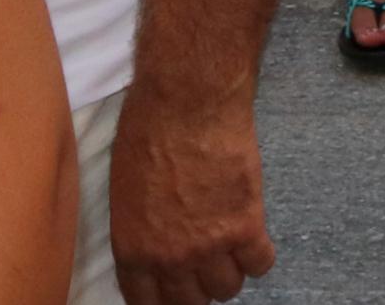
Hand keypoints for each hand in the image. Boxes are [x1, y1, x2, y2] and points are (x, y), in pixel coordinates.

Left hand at [112, 86, 273, 303]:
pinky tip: (252, 235)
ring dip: (228, 270)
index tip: (173, 292)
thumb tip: (151, 247)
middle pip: (191, 303)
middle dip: (196, 288)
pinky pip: (260, 264)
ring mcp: (210, 246)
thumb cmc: (149, 130)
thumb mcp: (124, 189)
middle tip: (203, 265)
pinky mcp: (246, 226)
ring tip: (229, 244)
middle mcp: (170, 257)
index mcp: (133, 249)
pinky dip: (258, 254)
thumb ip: (138, 230)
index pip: (147, 303)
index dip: (163, 300)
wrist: (189, 100)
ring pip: (227, 289)